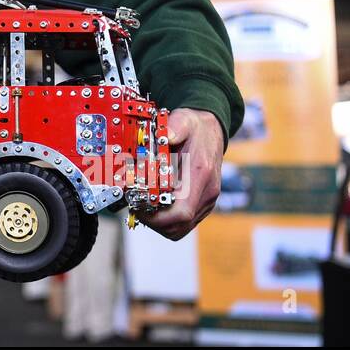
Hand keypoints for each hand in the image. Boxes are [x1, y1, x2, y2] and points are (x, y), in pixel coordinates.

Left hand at [145, 107, 224, 240]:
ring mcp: (207, 200)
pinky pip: (185, 222)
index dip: (158, 217)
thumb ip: (175, 128)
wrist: (212, 130)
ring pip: (182, 228)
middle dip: (154, 222)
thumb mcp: (184, 120)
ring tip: (144, 206)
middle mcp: (207, 192)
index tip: (140, 208)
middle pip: (180, 226)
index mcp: (201, 174)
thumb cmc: (195, 128)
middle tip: (136, 207)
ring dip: (160, 223)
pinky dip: (168, 220)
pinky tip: (155, 204)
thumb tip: (167, 136)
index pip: (182, 212)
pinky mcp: (203, 203)